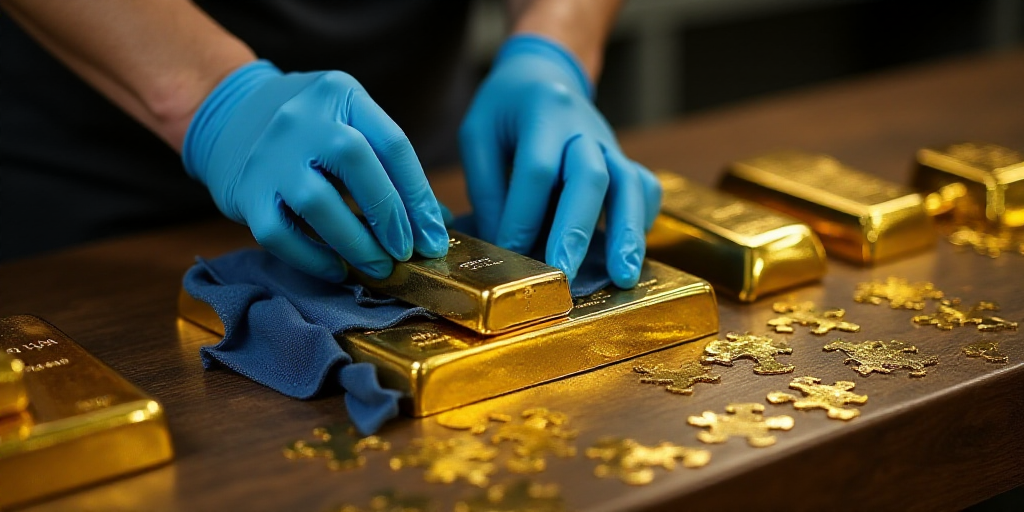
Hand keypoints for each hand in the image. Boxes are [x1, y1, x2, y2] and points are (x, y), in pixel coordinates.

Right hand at [183, 60, 448, 280]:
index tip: (435, 237)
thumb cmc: (311, 132)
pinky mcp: (246, 192)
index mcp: (340, 94)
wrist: (229, 120)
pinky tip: (338, 271)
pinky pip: (279, 234)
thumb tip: (436, 225)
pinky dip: (313, 259)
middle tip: (406, 252)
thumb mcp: (351, 125)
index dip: (419, 196)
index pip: (392, 143)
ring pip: (317, 202)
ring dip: (355, 242)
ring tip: (379, 267)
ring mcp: (270, 153)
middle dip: (390, 214)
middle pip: (355, 161)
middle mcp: (303, 118)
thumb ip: (391, 169)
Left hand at [459, 35, 660, 287]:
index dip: (523, 216)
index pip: (536, 170)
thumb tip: (504, 247)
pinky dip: (640, 220)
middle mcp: (583, 126)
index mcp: (543, 111)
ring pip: (628, 185)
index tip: (510, 255)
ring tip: (623, 276)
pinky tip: (630, 255)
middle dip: (576, 230)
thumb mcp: (478, 134)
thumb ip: (487, 187)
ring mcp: (610, 143)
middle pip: (589, 177)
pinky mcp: (623, 159)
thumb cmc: (506, 108)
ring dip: (626, 233)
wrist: (546, 73)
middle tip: (564, 275)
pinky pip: (644, 188)